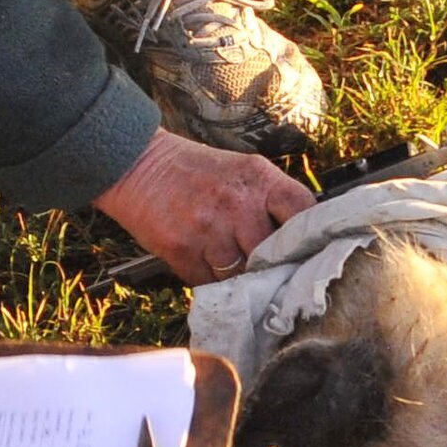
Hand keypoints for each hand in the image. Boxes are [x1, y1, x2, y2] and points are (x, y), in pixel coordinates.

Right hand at [93, 129, 314, 283]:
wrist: (136, 164)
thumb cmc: (194, 172)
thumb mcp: (240, 172)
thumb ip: (270, 200)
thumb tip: (302, 243)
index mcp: (258, 178)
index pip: (302, 211)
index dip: (309, 235)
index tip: (310, 250)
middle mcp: (236, 202)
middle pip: (273, 254)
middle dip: (270, 264)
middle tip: (266, 267)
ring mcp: (208, 228)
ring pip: (241, 275)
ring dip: (238, 277)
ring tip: (228, 259)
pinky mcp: (181, 249)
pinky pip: (208, 282)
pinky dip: (209, 279)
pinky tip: (203, 261)